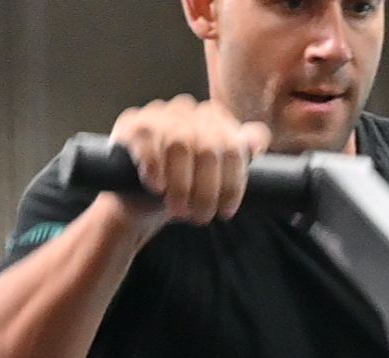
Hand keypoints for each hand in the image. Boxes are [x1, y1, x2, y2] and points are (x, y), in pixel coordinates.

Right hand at [109, 96, 271, 225]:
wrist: (139, 199)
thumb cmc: (183, 187)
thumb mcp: (217, 177)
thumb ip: (240, 156)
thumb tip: (257, 143)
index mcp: (214, 118)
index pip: (234, 147)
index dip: (233, 184)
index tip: (226, 212)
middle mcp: (188, 109)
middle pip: (209, 149)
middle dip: (207, 191)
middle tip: (201, 218)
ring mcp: (159, 113)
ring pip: (180, 145)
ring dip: (181, 185)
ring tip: (180, 210)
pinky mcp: (132, 124)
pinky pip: (148, 143)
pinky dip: (155, 170)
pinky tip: (157, 188)